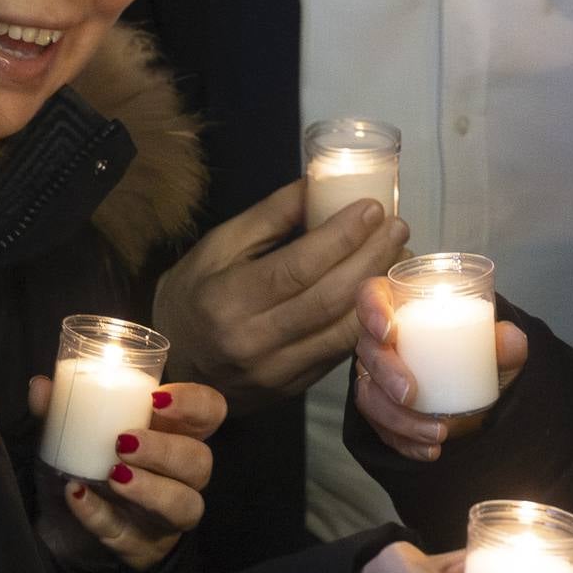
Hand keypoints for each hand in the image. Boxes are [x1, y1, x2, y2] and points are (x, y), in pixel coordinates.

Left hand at [31, 379, 226, 572]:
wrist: (61, 531)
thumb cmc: (82, 468)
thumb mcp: (69, 438)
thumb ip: (58, 411)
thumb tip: (40, 386)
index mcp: (173, 435)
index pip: (209, 412)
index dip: (194, 403)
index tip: (156, 399)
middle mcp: (181, 477)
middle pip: (200, 461)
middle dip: (166, 450)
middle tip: (124, 442)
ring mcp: (166, 518)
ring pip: (185, 505)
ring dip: (151, 489)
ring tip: (114, 475)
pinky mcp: (143, 550)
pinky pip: (129, 537)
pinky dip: (100, 515)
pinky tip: (77, 496)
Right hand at [152, 181, 409, 412]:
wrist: (174, 363)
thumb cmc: (193, 296)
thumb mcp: (218, 247)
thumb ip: (271, 217)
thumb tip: (319, 183)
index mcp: (228, 299)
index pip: (297, 267)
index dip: (341, 236)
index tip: (373, 208)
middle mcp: (253, 341)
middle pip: (328, 298)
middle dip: (371, 257)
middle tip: (397, 226)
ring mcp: (275, 372)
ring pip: (343, 331)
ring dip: (378, 291)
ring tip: (397, 254)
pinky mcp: (293, 389)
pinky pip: (339, 352)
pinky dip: (366, 319)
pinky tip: (379, 291)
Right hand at [351, 273, 528, 461]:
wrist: (472, 389)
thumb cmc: (474, 354)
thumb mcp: (493, 348)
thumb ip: (505, 343)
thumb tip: (511, 339)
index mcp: (400, 309)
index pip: (371, 296)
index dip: (372, 310)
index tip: (389, 332)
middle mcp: (379, 341)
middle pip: (368, 351)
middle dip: (386, 375)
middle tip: (411, 393)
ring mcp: (374, 377)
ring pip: (369, 395)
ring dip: (398, 418)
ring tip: (437, 432)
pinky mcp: (379, 409)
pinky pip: (380, 427)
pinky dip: (404, 442)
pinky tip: (429, 452)